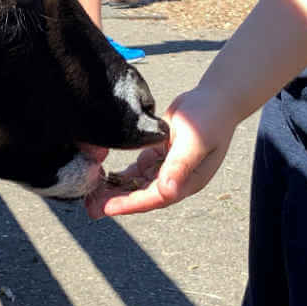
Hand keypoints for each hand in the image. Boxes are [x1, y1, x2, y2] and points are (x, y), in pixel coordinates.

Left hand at [85, 87, 236, 218]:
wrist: (216, 98)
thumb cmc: (210, 117)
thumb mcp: (195, 140)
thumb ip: (180, 165)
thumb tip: (167, 191)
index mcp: (188, 181)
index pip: (155, 198)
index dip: (130, 204)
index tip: (107, 207)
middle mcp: (176, 179)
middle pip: (143, 196)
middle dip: (117, 202)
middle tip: (90, 207)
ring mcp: (167, 168)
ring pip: (137, 185)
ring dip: (116, 190)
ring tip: (91, 195)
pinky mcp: (159, 155)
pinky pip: (137, 170)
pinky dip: (121, 175)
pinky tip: (103, 177)